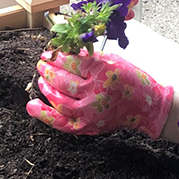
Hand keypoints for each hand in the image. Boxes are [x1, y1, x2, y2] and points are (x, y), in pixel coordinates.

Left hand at [26, 50, 173, 137]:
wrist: (146, 106)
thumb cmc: (132, 81)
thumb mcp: (113, 61)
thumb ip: (90, 57)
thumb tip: (65, 52)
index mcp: (103, 72)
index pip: (72, 61)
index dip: (58, 56)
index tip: (51, 52)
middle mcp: (95, 92)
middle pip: (62, 80)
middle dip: (48, 69)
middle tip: (42, 63)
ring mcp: (90, 111)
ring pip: (58, 99)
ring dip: (46, 87)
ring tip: (41, 79)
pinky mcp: (87, 126)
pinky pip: (60, 122)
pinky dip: (44, 114)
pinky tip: (32, 105)